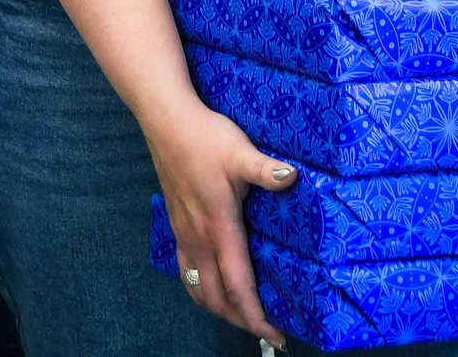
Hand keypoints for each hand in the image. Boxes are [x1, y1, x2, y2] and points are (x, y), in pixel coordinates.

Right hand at [142, 99, 292, 341]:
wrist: (166, 122)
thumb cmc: (205, 137)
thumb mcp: (239, 151)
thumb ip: (265, 170)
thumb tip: (292, 177)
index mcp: (219, 228)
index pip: (238, 286)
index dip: (256, 317)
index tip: (275, 336)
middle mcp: (199, 239)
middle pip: (217, 298)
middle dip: (241, 320)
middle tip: (267, 331)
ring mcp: (185, 234)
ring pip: (199, 288)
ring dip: (221, 309)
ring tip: (243, 316)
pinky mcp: (177, 225)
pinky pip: (186, 272)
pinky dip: (201, 290)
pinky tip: (212, 287)